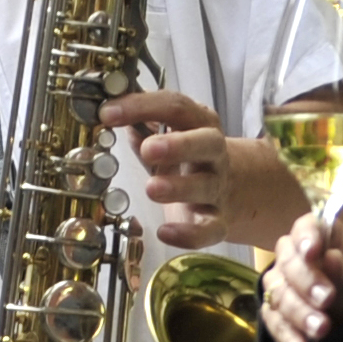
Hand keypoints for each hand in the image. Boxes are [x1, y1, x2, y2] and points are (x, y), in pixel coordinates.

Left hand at [104, 89, 298, 250]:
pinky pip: (210, 230)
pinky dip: (190, 234)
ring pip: (206, 186)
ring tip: (151, 188)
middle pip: (206, 143)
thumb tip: (107, 112)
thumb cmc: (187, 156)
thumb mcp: (167, 136)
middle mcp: (213, 153)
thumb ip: (140, 125)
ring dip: (180, 187)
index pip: (175, 107)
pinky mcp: (219, 220)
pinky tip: (165, 233)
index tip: (106, 113)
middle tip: (149, 148)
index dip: (141, 106)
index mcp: (198, 124)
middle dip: (179, 145)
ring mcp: (218, 187)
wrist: (235, 189)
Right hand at [265, 209, 342, 341]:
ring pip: (279, 297)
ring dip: (299, 315)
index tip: (314, 252)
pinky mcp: (276, 313)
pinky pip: (276, 325)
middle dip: (306, 284)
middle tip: (327, 300)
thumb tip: (331, 259)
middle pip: (287, 266)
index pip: (304, 230)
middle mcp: (289, 256)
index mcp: (313, 235)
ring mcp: (279, 285)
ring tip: (321, 330)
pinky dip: (288, 341)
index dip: (306, 240)